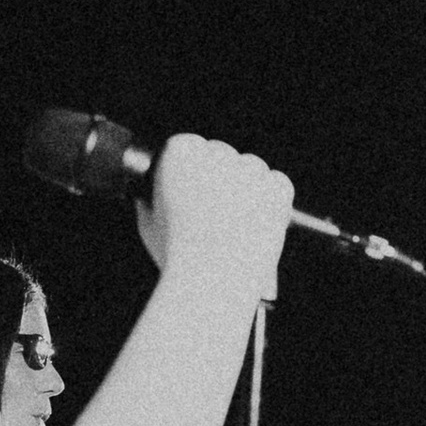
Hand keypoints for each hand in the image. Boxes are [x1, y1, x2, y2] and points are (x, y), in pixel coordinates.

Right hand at [137, 134, 293, 293]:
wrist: (213, 279)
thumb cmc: (177, 255)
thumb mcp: (148, 223)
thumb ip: (151, 200)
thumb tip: (151, 195)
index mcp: (180, 151)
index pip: (191, 146)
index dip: (193, 172)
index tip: (194, 193)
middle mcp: (217, 152)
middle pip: (222, 154)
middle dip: (220, 178)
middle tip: (217, 213)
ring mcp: (251, 168)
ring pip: (251, 168)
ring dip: (247, 187)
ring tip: (234, 224)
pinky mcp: (277, 186)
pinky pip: (277, 183)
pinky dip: (272, 198)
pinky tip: (256, 220)